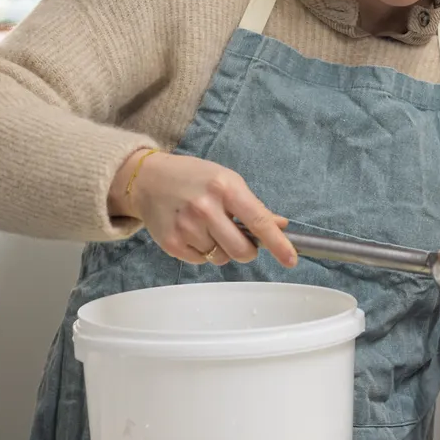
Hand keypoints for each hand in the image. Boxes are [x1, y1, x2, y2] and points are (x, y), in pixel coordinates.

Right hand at [116, 150, 296, 267]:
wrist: (148, 179)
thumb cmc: (193, 178)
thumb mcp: (227, 181)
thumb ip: (253, 206)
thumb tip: (280, 226)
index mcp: (225, 188)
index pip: (259, 221)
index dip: (278, 244)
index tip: (291, 259)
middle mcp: (206, 208)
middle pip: (242, 250)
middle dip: (247, 250)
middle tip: (239, 238)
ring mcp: (187, 227)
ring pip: (221, 258)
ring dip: (221, 249)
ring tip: (207, 227)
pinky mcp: (172, 243)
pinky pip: (201, 261)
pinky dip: (202, 252)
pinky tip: (193, 232)